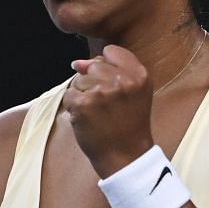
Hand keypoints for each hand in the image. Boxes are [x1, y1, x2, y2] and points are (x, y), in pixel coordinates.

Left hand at [65, 45, 153, 176]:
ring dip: (83, 95)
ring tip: (98, 113)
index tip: (112, 86)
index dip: (107, 67)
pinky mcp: (83, 105)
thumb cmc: (129, 124)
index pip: (111, 51)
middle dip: (93, 82)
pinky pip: (69, 95)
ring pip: (79, 80)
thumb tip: (77, 62)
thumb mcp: (135, 92)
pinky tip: (88, 120)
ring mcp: (101, 93)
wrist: (126, 156)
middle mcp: (122, 81)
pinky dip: (74, 108)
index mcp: (139, 75)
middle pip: (93, 65)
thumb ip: (113, 70)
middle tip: (105, 105)